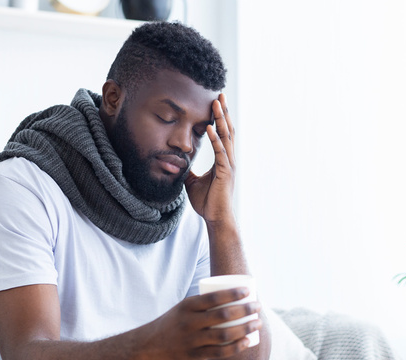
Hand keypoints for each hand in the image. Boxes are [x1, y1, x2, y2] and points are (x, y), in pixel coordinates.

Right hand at [136, 287, 261, 359]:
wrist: (148, 346)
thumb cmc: (174, 323)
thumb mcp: (184, 309)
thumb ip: (204, 305)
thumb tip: (233, 298)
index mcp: (188, 306)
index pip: (213, 297)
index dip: (233, 294)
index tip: (248, 291)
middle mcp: (189, 322)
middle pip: (222, 315)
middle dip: (244, 310)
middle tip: (258, 307)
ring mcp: (192, 340)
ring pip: (224, 335)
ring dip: (244, 329)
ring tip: (257, 323)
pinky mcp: (193, 356)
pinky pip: (219, 352)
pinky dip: (236, 347)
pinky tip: (247, 342)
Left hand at [185, 93, 235, 224]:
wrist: (216, 218)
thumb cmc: (208, 202)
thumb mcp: (193, 182)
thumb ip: (188, 171)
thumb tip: (177, 165)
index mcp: (222, 160)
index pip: (221, 134)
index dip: (219, 118)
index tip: (215, 102)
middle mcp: (228, 159)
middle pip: (227, 130)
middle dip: (223, 112)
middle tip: (219, 94)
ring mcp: (228, 164)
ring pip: (226, 137)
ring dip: (221, 119)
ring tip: (216, 103)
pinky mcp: (225, 172)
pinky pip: (220, 152)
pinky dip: (215, 139)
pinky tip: (210, 127)